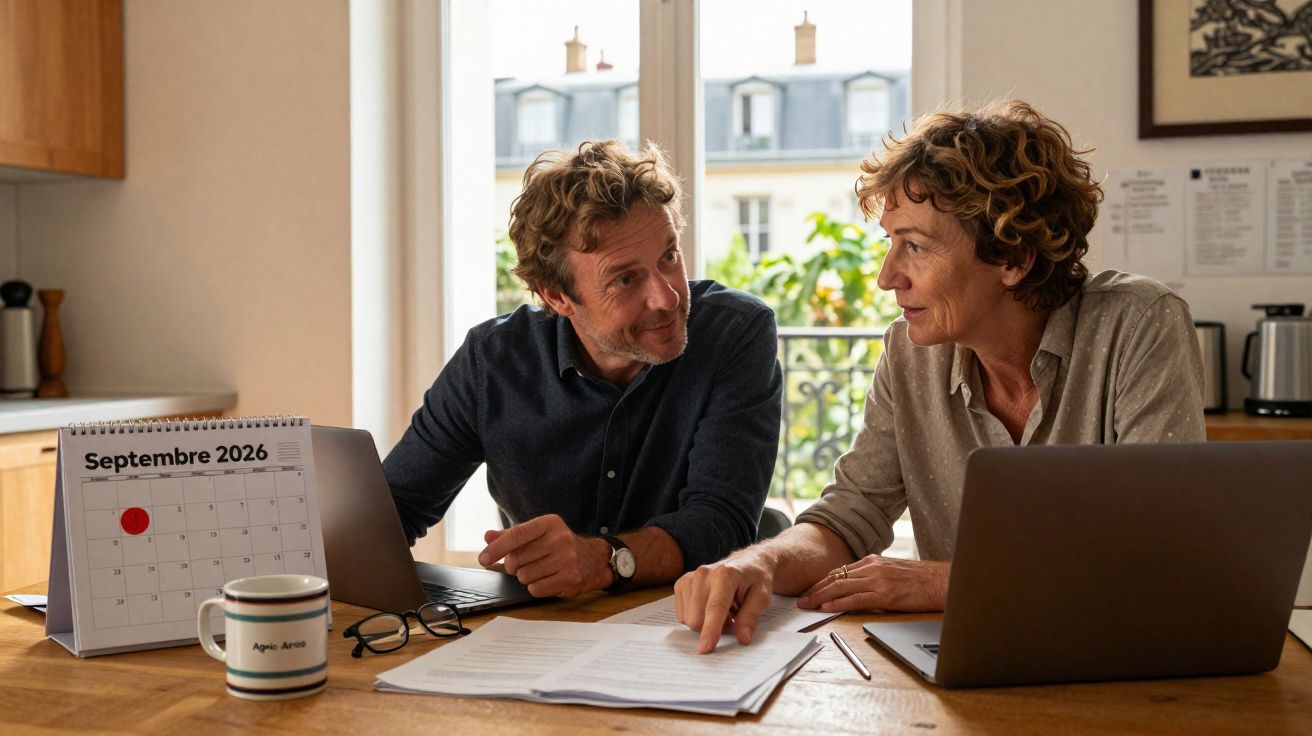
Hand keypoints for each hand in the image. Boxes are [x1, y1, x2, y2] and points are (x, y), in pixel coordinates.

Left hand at [478, 514, 610, 597]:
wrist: (594, 559)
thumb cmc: (560, 545)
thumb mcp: (539, 534)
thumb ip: (513, 535)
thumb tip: (488, 537)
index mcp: (549, 523)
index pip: (516, 535)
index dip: (497, 548)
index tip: (483, 559)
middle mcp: (559, 539)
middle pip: (517, 559)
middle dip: (515, 566)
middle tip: (526, 563)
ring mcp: (567, 559)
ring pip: (525, 577)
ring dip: (527, 577)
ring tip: (541, 570)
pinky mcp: (570, 579)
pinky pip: (536, 589)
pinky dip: (537, 588)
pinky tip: (548, 579)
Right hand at [673, 549, 775, 653]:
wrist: (749, 562)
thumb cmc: (756, 579)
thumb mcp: (762, 597)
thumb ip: (751, 617)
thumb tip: (742, 638)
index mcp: (725, 575)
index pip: (714, 608)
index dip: (710, 631)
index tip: (705, 649)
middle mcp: (703, 574)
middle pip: (696, 617)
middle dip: (712, 628)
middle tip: (731, 619)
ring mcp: (690, 577)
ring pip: (688, 618)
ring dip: (705, 622)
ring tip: (722, 611)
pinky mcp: (682, 583)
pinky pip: (682, 614)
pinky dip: (696, 616)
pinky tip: (709, 607)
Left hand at [797, 556, 948, 612]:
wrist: (944, 581)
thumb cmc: (922, 580)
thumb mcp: (894, 573)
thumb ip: (876, 577)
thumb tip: (860, 588)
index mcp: (874, 561)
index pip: (840, 571)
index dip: (823, 582)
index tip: (810, 590)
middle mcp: (872, 567)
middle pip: (836, 578)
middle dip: (816, 589)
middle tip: (800, 599)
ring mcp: (878, 580)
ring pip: (841, 587)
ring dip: (820, 597)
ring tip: (806, 605)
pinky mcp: (885, 594)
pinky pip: (856, 599)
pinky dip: (838, 604)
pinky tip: (826, 608)